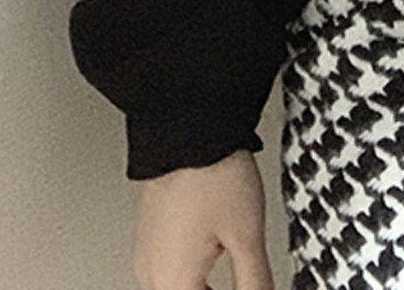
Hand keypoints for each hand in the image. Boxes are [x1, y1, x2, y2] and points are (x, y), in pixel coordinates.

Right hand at [133, 148, 273, 289]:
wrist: (188, 129)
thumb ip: (255, 281)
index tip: (253, 287)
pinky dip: (192, 272)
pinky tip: (215, 257)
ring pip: (175, 285)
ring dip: (202, 287)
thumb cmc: (213, 174)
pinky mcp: (150, 231)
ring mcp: (147, 250)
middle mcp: (152, 272)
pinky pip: (169, 266)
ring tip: (238, 276)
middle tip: (248, 282)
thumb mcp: (248, 235)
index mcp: (172, 281)